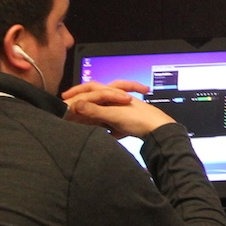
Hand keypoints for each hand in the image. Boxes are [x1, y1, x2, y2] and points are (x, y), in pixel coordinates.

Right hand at [62, 80, 177, 138]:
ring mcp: (126, 113)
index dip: (79, 90)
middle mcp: (120, 101)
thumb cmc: (138, 120)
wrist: (160, 131)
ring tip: (84, 127)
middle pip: (100, 102)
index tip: (66, 97)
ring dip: (96, 119)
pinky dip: (109, 131)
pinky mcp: (130, 126)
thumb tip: (75, 104)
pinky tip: (104, 138)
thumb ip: (95, 110)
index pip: (94, 88)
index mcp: (116, 95)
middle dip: (88, 107)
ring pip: (107, 114)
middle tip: (73, 114)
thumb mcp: (113, 115)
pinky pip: (115, 127)